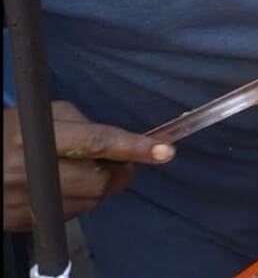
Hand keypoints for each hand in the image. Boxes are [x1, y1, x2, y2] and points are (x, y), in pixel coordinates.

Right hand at [3, 102, 174, 230]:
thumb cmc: (14, 131)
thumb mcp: (47, 116)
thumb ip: (85, 127)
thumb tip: (123, 144)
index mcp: (40, 135)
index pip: (98, 141)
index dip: (134, 147)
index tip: (164, 151)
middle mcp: (32, 169)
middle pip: (99, 181)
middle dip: (120, 173)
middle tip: (120, 164)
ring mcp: (26, 198)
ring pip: (89, 203)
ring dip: (97, 190)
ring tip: (79, 172)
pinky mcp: (22, 220)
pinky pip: (68, 216)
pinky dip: (76, 202)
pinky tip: (62, 187)